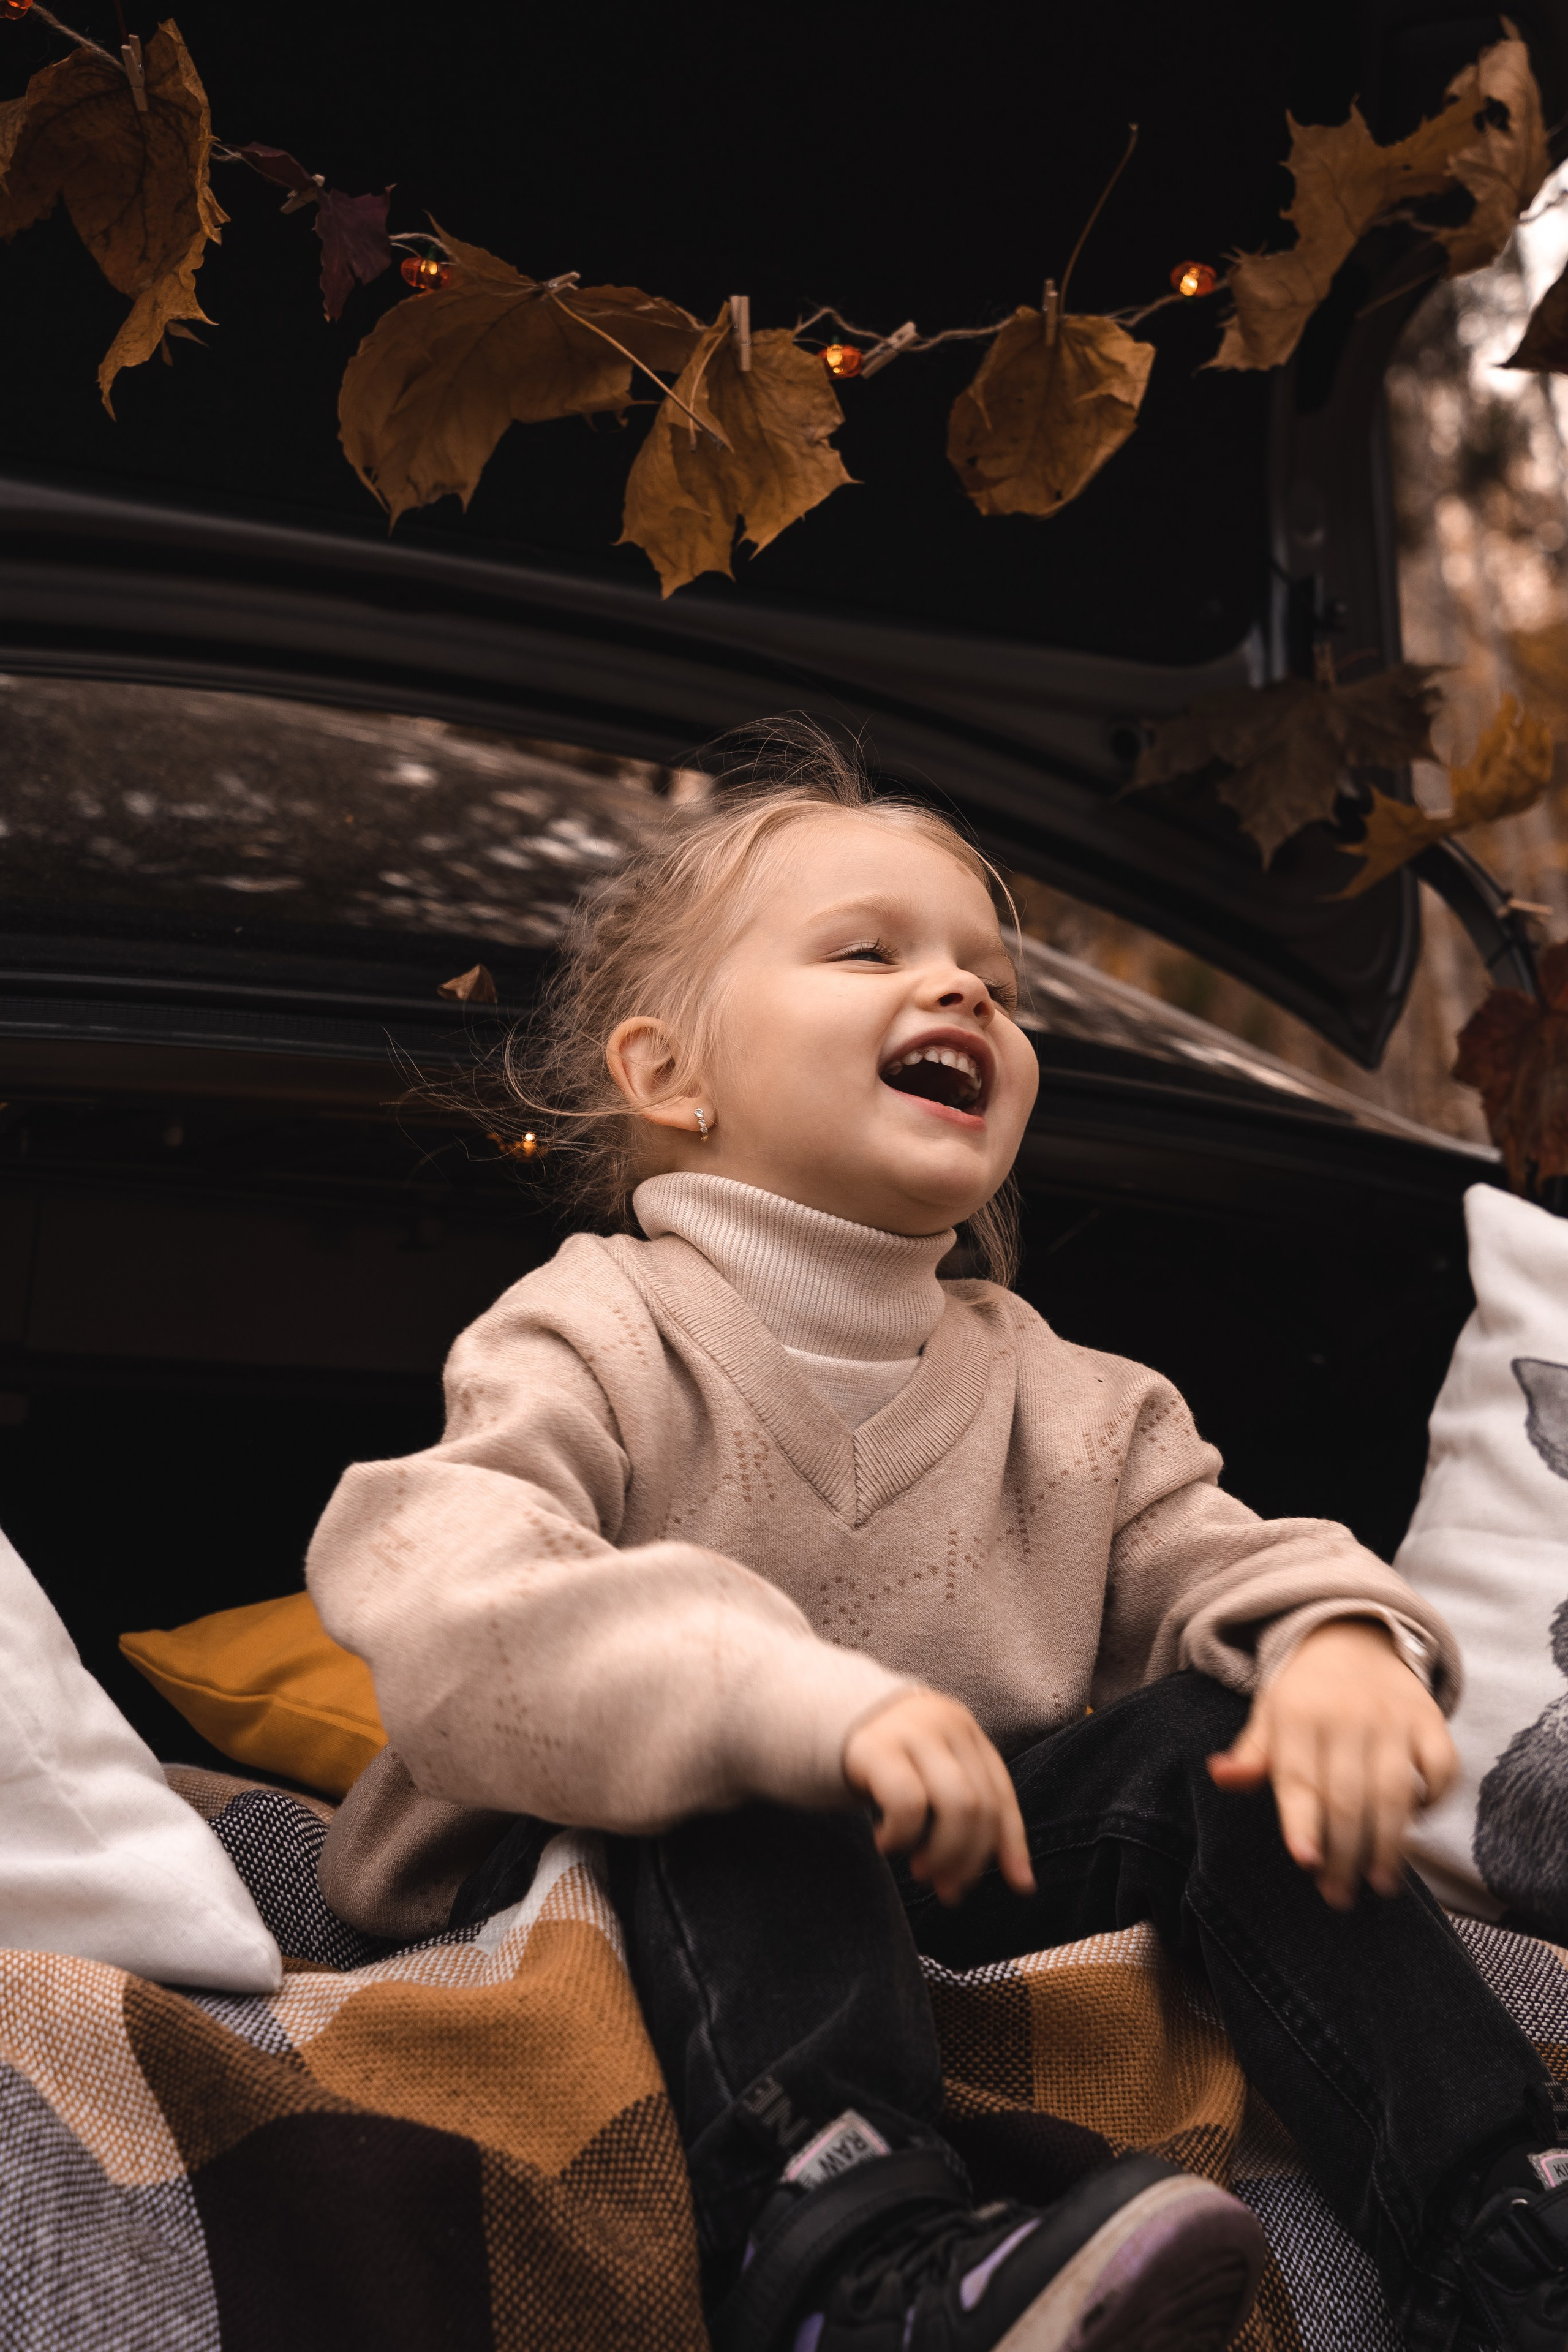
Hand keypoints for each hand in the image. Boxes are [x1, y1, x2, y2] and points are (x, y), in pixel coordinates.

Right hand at [843, 1690, 1035, 1905]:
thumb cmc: (879, 1762)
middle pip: (981, 1805)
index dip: (1012, 1844)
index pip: (1001, 1794)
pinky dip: (902, 1837)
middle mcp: (944, 1724)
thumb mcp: (927, 1777)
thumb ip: (965, 1813)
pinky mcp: (875, 1747)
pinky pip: (909, 1804)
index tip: (1018, 1886)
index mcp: (963, 1730)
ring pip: (957, 1806)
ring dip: (943, 1854)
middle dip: (968, 1859)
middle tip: (946, 1888)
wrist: (810, 1715)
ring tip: (918, 1870)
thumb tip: (1021, 1883)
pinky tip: (886, 1843)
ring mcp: (912, 1731)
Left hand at [1208, 1619, 1457, 1908]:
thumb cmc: (1304, 1694)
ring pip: (1395, 1793)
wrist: (1353, 1638)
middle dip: (1343, 1854)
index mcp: (1297, 1715)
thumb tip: (1220, 1777)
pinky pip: (1441, 1768)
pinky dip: (1432, 1801)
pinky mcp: (1430, 1719)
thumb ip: (1251, 1755)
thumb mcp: (1269, 1716)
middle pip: (1347, 1798)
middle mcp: (1347, 1716)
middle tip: (1337, 1895)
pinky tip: (1416, 1826)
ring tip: (1379, 1883)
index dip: (1301, 1821)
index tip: (1306, 1862)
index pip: (1299, 1778)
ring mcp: (1393, 1717)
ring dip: (1389, 1845)